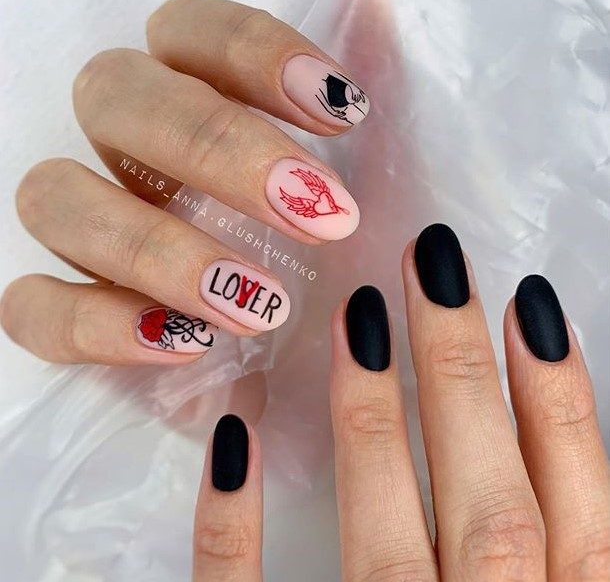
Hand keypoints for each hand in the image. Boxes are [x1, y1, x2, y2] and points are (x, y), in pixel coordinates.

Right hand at [1, 0, 368, 363]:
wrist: (311, 367)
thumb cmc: (334, 263)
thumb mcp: (365, 188)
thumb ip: (352, 101)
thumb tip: (373, 0)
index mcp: (188, 102)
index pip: (187, 32)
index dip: (257, 54)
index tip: (345, 110)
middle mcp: (124, 153)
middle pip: (114, 96)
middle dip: (216, 149)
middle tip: (316, 214)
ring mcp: (85, 232)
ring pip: (53, 196)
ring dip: (156, 247)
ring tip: (262, 303)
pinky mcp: (66, 315)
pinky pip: (32, 308)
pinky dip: (100, 325)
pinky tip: (188, 343)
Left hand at [191, 224, 608, 580]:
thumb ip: (545, 544)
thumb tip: (531, 423)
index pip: (579, 518)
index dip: (563, 408)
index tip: (532, 306)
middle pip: (492, 513)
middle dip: (466, 378)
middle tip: (436, 264)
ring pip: (388, 552)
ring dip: (373, 426)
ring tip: (359, 315)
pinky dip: (233, 530)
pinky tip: (230, 439)